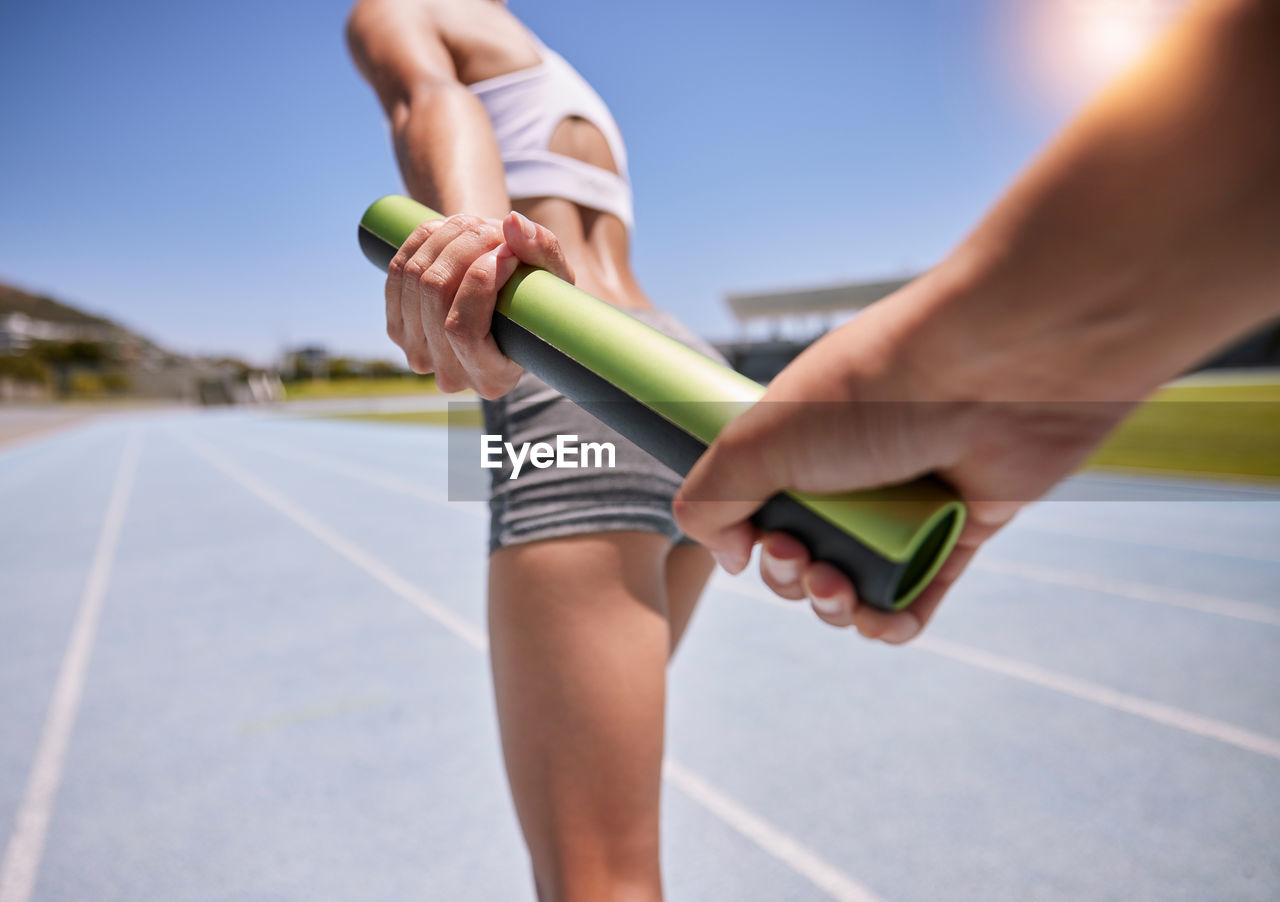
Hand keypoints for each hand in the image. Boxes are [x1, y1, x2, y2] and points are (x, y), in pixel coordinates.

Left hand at [384, 210, 573, 397]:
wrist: (505, 306)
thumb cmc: (538, 299)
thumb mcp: (556, 279)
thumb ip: (543, 250)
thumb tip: (511, 222)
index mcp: (491, 380)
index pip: (463, 330)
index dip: (480, 281)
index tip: (507, 252)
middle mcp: (449, 375)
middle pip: (436, 294)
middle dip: (466, 247)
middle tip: (495, 228)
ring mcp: (417, 353)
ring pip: (416, 276)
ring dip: (447, 237)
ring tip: (479, 226)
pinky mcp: (397, 328)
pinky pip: (398, 271)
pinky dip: (423, 240)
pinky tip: (449, 230)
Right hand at [671, 295, 1127, 643]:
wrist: (992, 372)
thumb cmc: (871, 392)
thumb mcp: (758, 441)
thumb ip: (712, 499)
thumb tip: (727, 557)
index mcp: (801, 438)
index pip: (761, 509)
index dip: (754, 541)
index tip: (763, 542)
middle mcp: (850, 468)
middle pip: (804, 554)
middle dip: (792, 578)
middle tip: (803, 560)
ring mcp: (905, 501)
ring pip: (859, 582)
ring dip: (837, 605)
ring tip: (840, 590)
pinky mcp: (961, 529)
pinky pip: (921, 591)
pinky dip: (897, 617)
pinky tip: (885, 621)